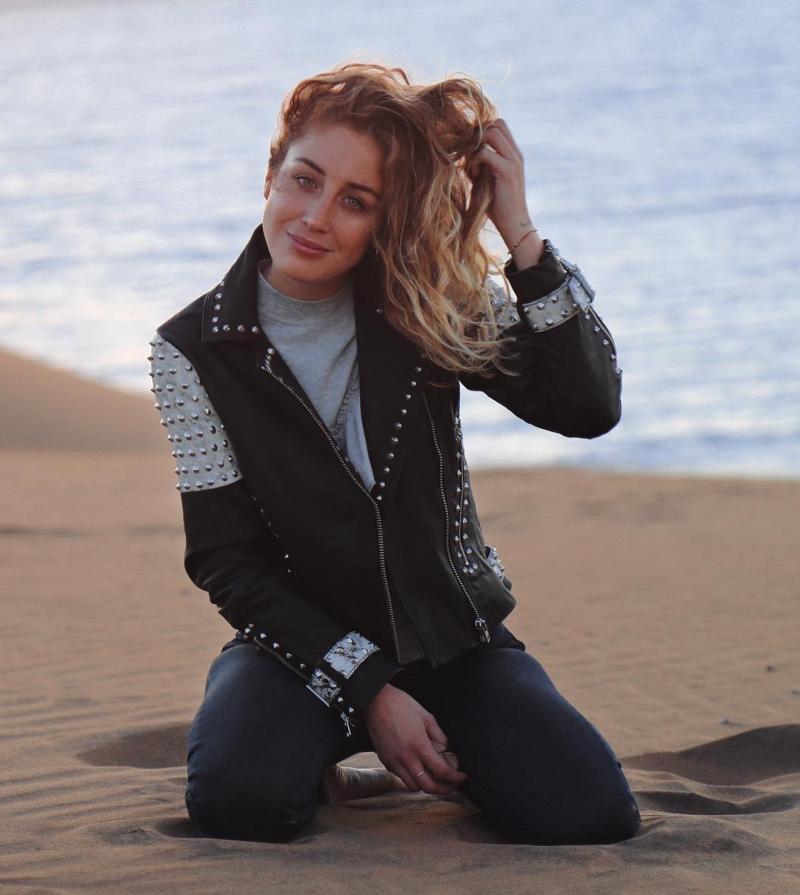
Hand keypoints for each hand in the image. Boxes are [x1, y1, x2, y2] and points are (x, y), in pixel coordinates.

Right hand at [363, 683, 467, 794]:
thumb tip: (445, 749)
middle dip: (444, 790)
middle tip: (452, 785)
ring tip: (433, 777)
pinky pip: (400, 777)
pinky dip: (411, 778)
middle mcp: (406, 758)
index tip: (461, 776)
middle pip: (428, 787)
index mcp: (419, 745)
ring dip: (426, 785)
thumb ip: (439, 735)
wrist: (375, 701)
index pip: (441, 771)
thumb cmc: (400, 705)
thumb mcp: (426, 716)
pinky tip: (417, 768)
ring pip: (413, 786)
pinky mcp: (385, 760)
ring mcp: (394, 761)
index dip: (455, 777)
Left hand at [468, 118, 539, 256]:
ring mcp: (513, 161)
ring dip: (476, 146)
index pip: (500, 125)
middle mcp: (516, 154)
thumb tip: (460, 154)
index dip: (483, 132)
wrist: (514, 225)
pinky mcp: (507, 171)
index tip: (471, 152)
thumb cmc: (498, 207)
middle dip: (478, 136)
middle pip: (496, 124)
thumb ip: (479, 165)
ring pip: (492, 132)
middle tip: (469, 157)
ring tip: (472, 167)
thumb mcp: (487, 180)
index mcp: (513, 154)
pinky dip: (474, 161)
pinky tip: (473, 176)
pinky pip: (485, 152)